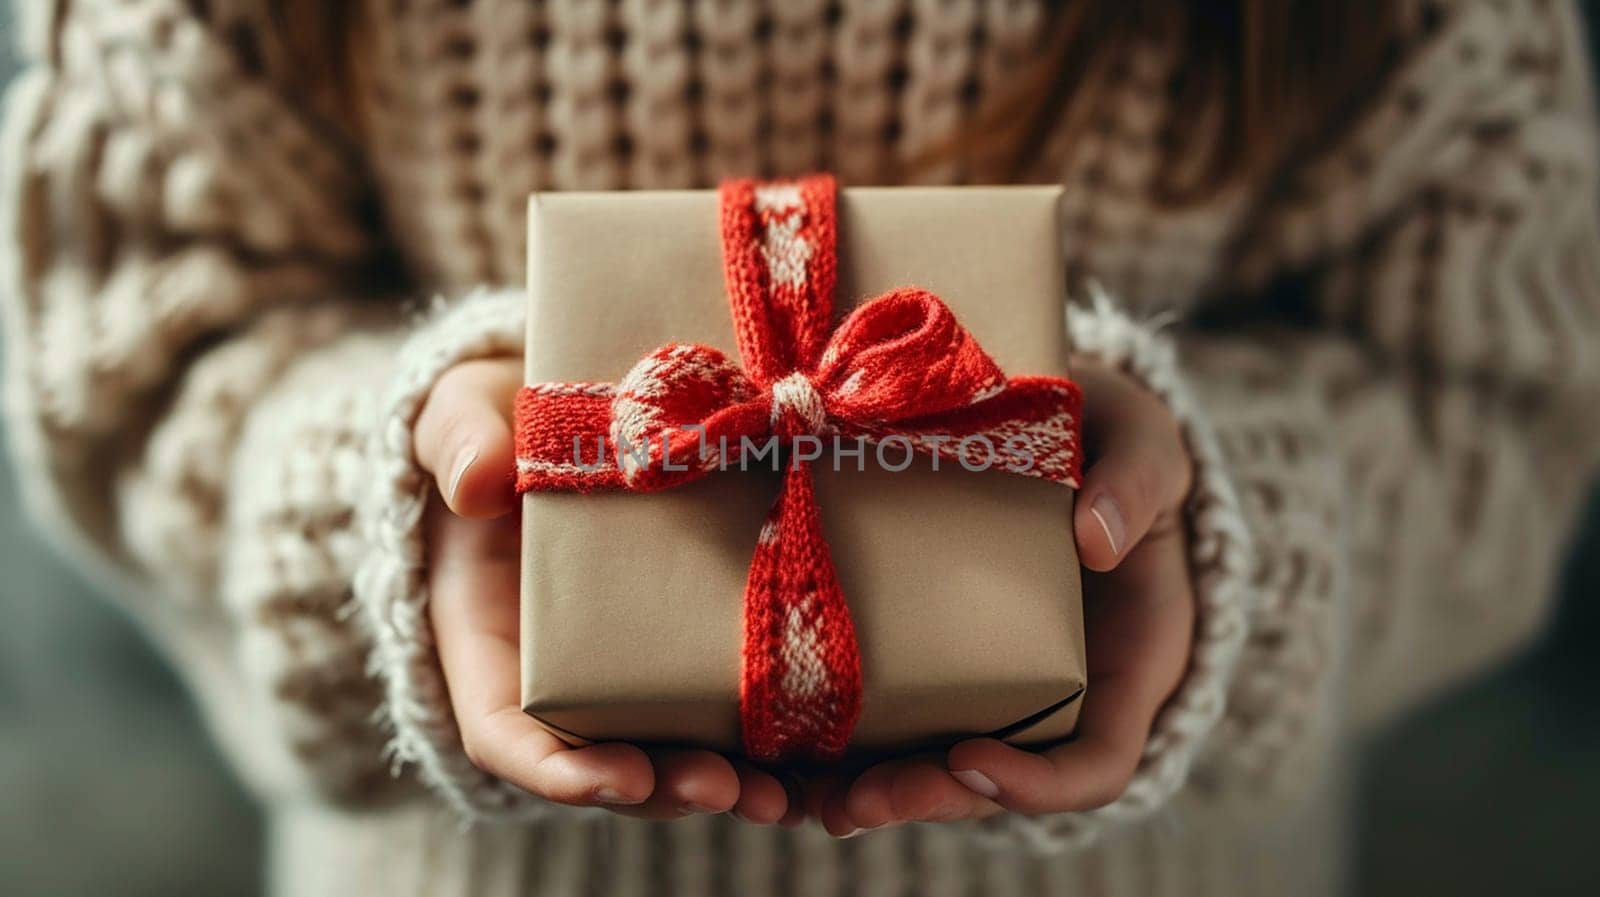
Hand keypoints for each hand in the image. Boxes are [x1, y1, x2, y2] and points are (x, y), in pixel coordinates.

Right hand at [415, 358, 797, 823]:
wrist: (553, 408)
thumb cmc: (491, 426)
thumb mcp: (461, 420)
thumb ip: (460, 444)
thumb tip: (476, 484)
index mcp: (490, 641)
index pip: (507, 734)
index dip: (558, 769)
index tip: (617, 776)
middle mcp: (558, 672)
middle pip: (604, 761)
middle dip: (662, 787)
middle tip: (723, 789)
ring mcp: (627, 662)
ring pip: (669, 748)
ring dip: (724, 781)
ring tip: (782, 796)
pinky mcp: (688, 634)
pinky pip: (722, 699)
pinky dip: (766, 737)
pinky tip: (821, 755)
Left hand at [812, 357, 1195, 835]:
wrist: (1056, 418)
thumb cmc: (1116, 440)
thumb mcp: (1145, 445)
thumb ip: (1139, 481)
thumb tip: (1099, 538)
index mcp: (1126, 665)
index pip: (1096, 763)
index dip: (1038, 783)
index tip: (971, 758)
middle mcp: (1058, 693)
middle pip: (998, 782)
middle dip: (928, 798)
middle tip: (858, 801)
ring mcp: (992, 680)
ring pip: (937, 764)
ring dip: (876, 790)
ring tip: (812, 799)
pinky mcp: (933, 650)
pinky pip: (897, 713)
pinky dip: (846, 742)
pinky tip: (786, 752)